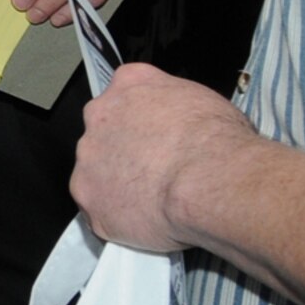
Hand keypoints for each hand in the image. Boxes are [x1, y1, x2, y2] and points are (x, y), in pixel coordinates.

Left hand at [72, 63, 256, 254]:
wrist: (208, 180)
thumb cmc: (216, 140)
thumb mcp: (203, 101)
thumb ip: (175, 107)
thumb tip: (180, 125)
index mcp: (130, 84)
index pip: (125, 94)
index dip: (141, 119)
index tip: (155, 136)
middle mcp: (99, 116)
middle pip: (104, 133)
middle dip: (123, 151)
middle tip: (153, 170)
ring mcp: (88, 159)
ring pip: (96, 173)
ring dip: (116, 185)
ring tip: (151, 200)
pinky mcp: (88, 198)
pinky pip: (99, 209)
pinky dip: (117, 217)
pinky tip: (144, 220)